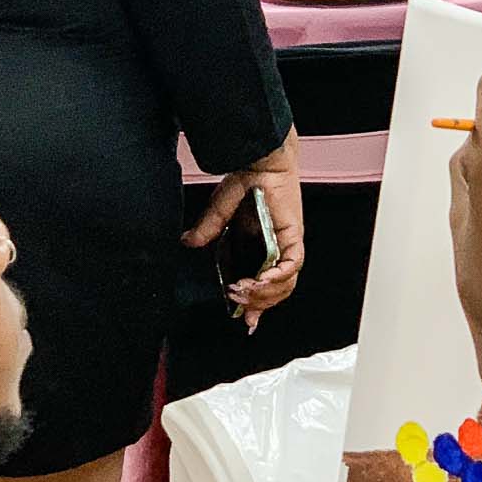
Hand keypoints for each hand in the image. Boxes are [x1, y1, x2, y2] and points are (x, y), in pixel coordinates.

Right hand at [184, 127, 302, 329]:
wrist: (259, 161)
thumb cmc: (245, 180)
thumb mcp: (219, 211)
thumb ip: (207, 230)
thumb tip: (188, 242)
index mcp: (258, 249)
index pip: (260, 286)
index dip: (254, 306)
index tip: (243, 320)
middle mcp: (275, 250)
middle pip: (274, 292)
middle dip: (256, 304)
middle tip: (238, 304)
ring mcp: (286, 245)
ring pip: (285, 284)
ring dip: (265, 293)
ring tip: (245, 292)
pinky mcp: (293, 236)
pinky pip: (292, 266)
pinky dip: (278, 277)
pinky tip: (263, 280)